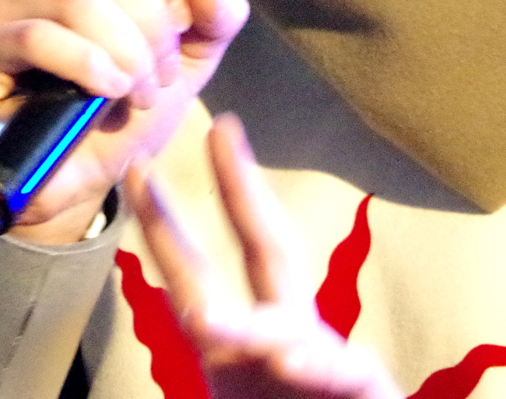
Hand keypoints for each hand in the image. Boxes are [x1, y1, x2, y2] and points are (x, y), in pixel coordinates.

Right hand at [0, 0, 249, 242]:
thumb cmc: (123, 109)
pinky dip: (87, 64)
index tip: (179, 30)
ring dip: (124, 53)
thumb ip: (216, 17)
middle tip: (160, 78)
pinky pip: (38, 37)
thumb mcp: (188, 59)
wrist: (77, 178)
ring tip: (137, 93)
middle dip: (150, 29)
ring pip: (77, 0)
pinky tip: (107, 92)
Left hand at [127, 115, 401, 398]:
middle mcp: (291, 338)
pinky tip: (295, 359)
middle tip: (221, 132)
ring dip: (249, 327)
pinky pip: (343, 376)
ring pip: (289, 334)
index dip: (170, 224)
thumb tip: (176, 320)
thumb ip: (221, 344)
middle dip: (243, 192)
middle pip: (267, 254)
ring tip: (209, 323)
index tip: (140, 170)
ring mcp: (327, 365)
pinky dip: (322, 369)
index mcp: (252, 339)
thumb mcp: (241, 381)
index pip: (203, 275)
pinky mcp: (365, 390)